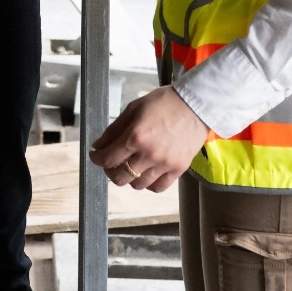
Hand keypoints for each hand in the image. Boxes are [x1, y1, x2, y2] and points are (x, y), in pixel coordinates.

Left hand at [90, 86, 211, 191]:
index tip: (95, 155)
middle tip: (111, 162)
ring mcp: (164, 164)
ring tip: (130, 166)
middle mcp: (149, 154)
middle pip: (120, 178)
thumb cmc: (164, 103)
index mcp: (135, 136)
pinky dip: (148, 184)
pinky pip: (158, 187)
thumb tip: (99, 146)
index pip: (108, 158)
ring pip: (137, 185)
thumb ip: (114, 129)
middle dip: (110, 170)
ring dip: (129, 177)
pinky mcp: (178, 169)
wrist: (196, 105)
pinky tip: (146, 173)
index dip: (97, 158)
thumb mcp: (133, 109)